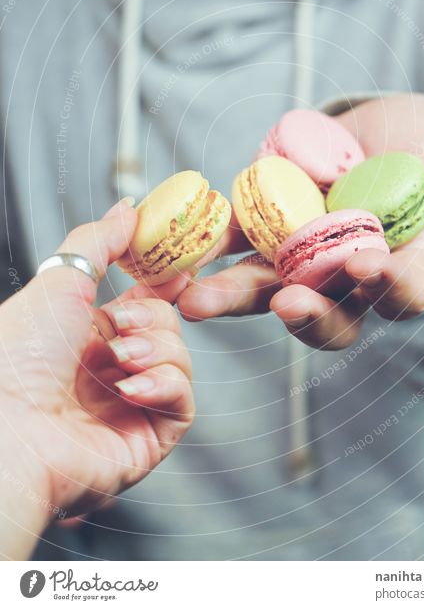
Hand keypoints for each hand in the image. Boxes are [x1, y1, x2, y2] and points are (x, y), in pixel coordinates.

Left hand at [0, 199, 193, 558]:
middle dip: (152, 319)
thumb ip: (99, 240)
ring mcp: (128, 407)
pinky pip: (183, 404)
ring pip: (180, 362)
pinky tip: (131, 387)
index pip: (143, 305)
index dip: (164, 286)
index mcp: (86, 336)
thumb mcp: (59, 280)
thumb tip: (128, 209)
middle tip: (123, 324)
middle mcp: (108, 371)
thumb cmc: (16, 356)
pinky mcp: (145, 439)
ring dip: (157, 350)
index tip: (181, 269)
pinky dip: (165, 385)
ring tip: (122, 358)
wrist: (6, 426)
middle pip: (167, 328)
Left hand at [177, 94, 423, 348]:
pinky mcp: (267, 224)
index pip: (400, 294)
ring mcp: (304, 252)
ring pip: (270, 287)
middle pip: (329, 313)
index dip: (386, 288)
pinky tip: (179, 252)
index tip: (369, 267)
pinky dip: (209, 247)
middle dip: (307, 316)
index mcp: (406, 264)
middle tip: (285, 307)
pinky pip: (235, 242)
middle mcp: (351, 272)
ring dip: (234, 296)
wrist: (382, 121)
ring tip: (196, 301)